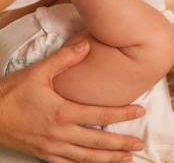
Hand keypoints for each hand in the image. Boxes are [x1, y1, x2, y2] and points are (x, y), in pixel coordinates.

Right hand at [0, 40, 143, 162]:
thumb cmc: (12, 93)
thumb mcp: (38, 72)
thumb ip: (64, 58)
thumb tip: (87, 45)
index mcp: (62, 113)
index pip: (99, 115)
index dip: (121, 115)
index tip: (139, 113)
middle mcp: (59, 134)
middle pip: (96, 143)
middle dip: (120, 146)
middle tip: (139, 147)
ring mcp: (51, 147)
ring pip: (85, 158)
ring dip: (107, 160)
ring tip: (125, 160)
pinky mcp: (42, 154)